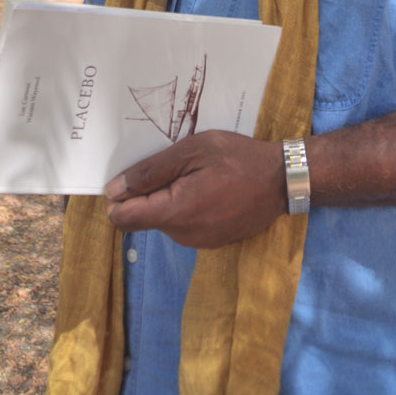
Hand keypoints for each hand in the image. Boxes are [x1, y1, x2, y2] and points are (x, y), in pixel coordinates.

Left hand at [103, 130, 286, 247]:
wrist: (282, 180)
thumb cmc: (237, 158)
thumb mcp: (192, 151)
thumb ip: (151, 172)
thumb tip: (113, 190)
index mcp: (174, 213)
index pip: (122, 219)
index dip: (118, 198)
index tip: (132, 176)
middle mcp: (182, 235)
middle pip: (144, 218)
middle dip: (149, 193)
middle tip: (175, 165)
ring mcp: (199, 242)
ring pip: (165, 220)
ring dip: (170, 198)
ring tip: (196, 173)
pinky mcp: (212, 241)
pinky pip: (185, 225)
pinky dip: (188, 206)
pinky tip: (208, 187)